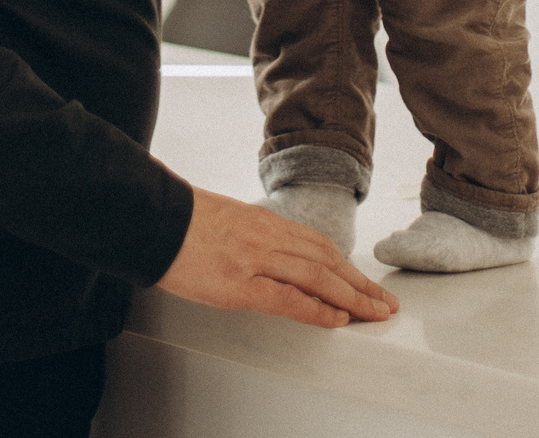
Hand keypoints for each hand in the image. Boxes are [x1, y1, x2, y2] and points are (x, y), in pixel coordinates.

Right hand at [157, 188, 398, 328]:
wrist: (152, 218)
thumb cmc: (183, 222)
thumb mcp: (229, 222)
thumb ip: (256, 238)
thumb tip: (275, 259)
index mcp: (266, 222)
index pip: (319, 246)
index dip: (347, 267)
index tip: (365, 283)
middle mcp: (269, 237)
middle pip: (328, 262)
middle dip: (360, 285)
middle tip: (385, 303)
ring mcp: (257, 259)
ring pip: (319, 278)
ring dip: (352, 298)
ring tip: (375, 313)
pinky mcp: (240, 283)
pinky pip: (289, 299)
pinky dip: (318, 310)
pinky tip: (338, 319)